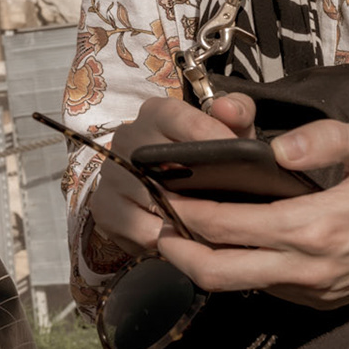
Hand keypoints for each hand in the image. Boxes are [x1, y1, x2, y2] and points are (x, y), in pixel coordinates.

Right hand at [91, 93, 256, 253]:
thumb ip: (238, 112)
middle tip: (231, 208)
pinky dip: (165, 239)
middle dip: (201, 192)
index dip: (217, 143)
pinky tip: (182, 237)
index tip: (244, 165)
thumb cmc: (199, 158)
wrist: (157, 185)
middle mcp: (127, 137)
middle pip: (166, 166)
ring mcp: (111, 172)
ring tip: (213, 229)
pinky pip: (139, 230)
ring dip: (185, 220)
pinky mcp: (104, 206)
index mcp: (158, 113)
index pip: (188, 122)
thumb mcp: (226, 131)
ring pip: (154, 203)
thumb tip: (227, 110)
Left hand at [155, 119, 348, 306]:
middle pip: (215, 272)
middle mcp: (309, 270)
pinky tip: (223, 239)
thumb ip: (326, 138)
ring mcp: (314, 291)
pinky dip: (233, 266)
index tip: (155, 188)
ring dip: (199, 261)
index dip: (182, 211)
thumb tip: (278, 145)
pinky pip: (263, 288)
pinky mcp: (321, 300)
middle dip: (174, 247)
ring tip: (175, 227)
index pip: (225, 227)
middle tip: (149, 218)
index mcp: (316, 230)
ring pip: (236, 286)